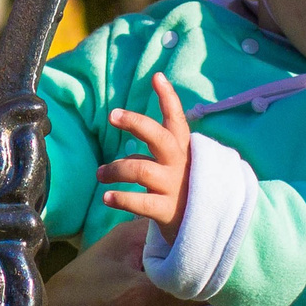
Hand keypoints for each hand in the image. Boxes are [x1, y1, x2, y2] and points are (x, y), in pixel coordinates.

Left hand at [97, 73, 192, 242]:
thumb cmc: (183, 189)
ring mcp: (174, 187)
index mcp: (183, 150)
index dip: (168, 98)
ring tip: (100, 174)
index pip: (177, 119)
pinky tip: (107, 197)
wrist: (205, 228)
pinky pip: (140, 202)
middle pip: (159, 138)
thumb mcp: (177, 164)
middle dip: (135, 123)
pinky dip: (121, 198)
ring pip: (140, 169)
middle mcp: (180, 165)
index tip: (157, 77)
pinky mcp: (168, 211)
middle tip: (113, 115)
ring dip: (115, 170)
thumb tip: (128, 139)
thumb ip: (158, 148)